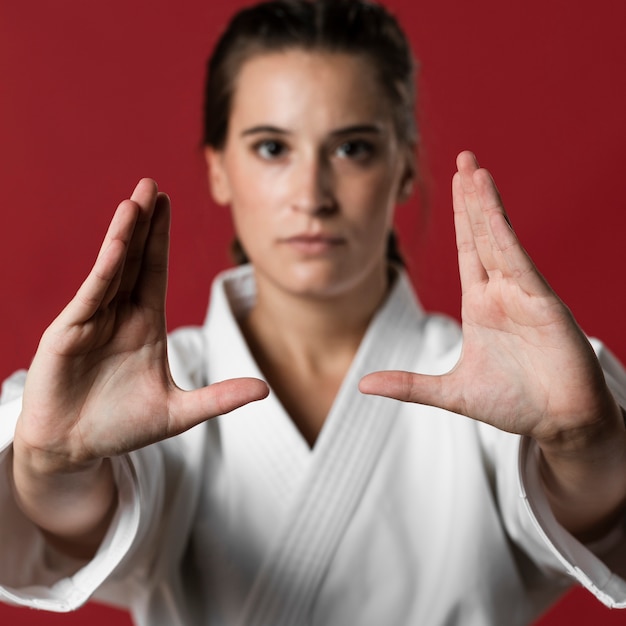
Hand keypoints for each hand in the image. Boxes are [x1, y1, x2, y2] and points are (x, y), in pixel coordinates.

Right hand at [15, 180, 267, 471]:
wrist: (75, 449)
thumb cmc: (122, 426)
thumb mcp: (179, 412)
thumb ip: (220, 398)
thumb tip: (266, 389)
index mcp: (144, 323)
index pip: (155, 271)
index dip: (161, 238)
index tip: (168, 203)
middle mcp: (118, 314)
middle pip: (134, 260)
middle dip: (144, 223)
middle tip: (152, 184)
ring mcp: (91, 321)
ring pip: (111, 269)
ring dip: (123, 234)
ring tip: (135, 200)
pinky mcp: (67, 334)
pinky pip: (90, 295)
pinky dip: (104, 268)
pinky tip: (117, 243)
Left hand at [360, 151, 620, 447]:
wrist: (559, 424)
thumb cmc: (513, 404)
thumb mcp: (450, 393)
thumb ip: (408, 386)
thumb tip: (362, 385)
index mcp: (481, 305)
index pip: (467, 250)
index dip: (461, 217)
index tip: (456, 184)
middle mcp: (502, 293)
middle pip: (483, 235)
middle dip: (472, 197)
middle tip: (465, 158)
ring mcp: (524, 295)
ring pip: (500, 241)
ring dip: (485, 205)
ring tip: (474, 169)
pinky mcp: (544, 305)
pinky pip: (519, 263)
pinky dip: (504, 234)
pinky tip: (491, 209)